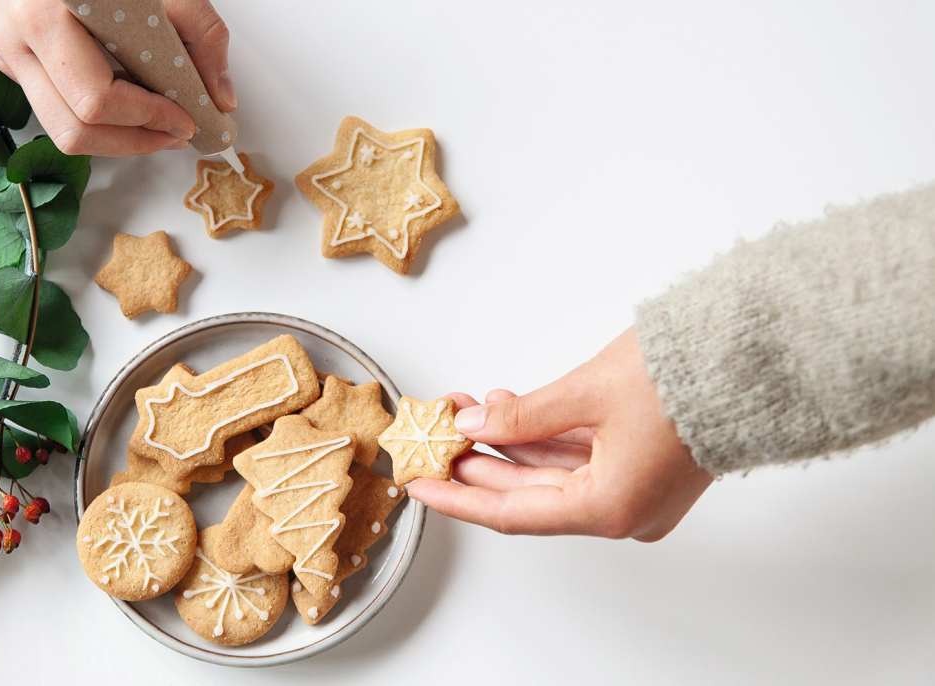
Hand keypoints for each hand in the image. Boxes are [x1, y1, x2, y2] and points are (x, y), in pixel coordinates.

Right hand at [0, 0, 235, 155]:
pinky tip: (129, 104)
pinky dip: (98, 119)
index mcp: (44, 14)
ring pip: (61, 131)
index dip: (147, 118)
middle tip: (174, 134)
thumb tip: (220, 97)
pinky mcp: (13, 63)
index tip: (185, 120)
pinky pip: (56, 110)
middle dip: (133, 141)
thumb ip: (201, 34)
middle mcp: (16, 37)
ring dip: (116, 140)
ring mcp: (8, 53)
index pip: (96, 98)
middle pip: (74, 128)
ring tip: (157, 128)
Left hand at [406, 328, 712, 540]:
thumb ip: (522, 416)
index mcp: (609, 508)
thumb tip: (475, 426)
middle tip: (436, 435)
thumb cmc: (685, 377)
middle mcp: (623, 512)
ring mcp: (636, 492)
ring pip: (550, 474)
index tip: (418, 483)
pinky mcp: (643, 468)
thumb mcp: (585, 393)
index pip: (511, 514)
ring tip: (466, 408)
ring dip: (508, 443)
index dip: (458, 497)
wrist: (753, 358)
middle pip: (528, 495)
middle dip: (478, 462)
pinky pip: (578, 461)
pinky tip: (507, 408)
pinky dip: (541, 437)